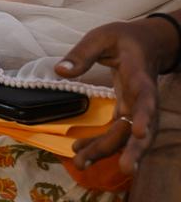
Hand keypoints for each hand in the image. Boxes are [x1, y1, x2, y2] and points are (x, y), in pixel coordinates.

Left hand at [56, 16, 178, 173]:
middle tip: (125, 168)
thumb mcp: (101, 37)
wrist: (146, 43)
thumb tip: (60, 71)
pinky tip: (80, 152)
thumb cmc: (123, 38)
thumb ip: (81, 54)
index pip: (146, 99)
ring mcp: (136, 108)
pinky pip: (116, 132)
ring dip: (108, 151)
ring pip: (127, 135)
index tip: (140, 133)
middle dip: (133, 149)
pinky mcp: (127, 112)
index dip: (145, 116)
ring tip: (82, 164)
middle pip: (142, 127)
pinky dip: (100, 143)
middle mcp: (142, 98)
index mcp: (139, 76)